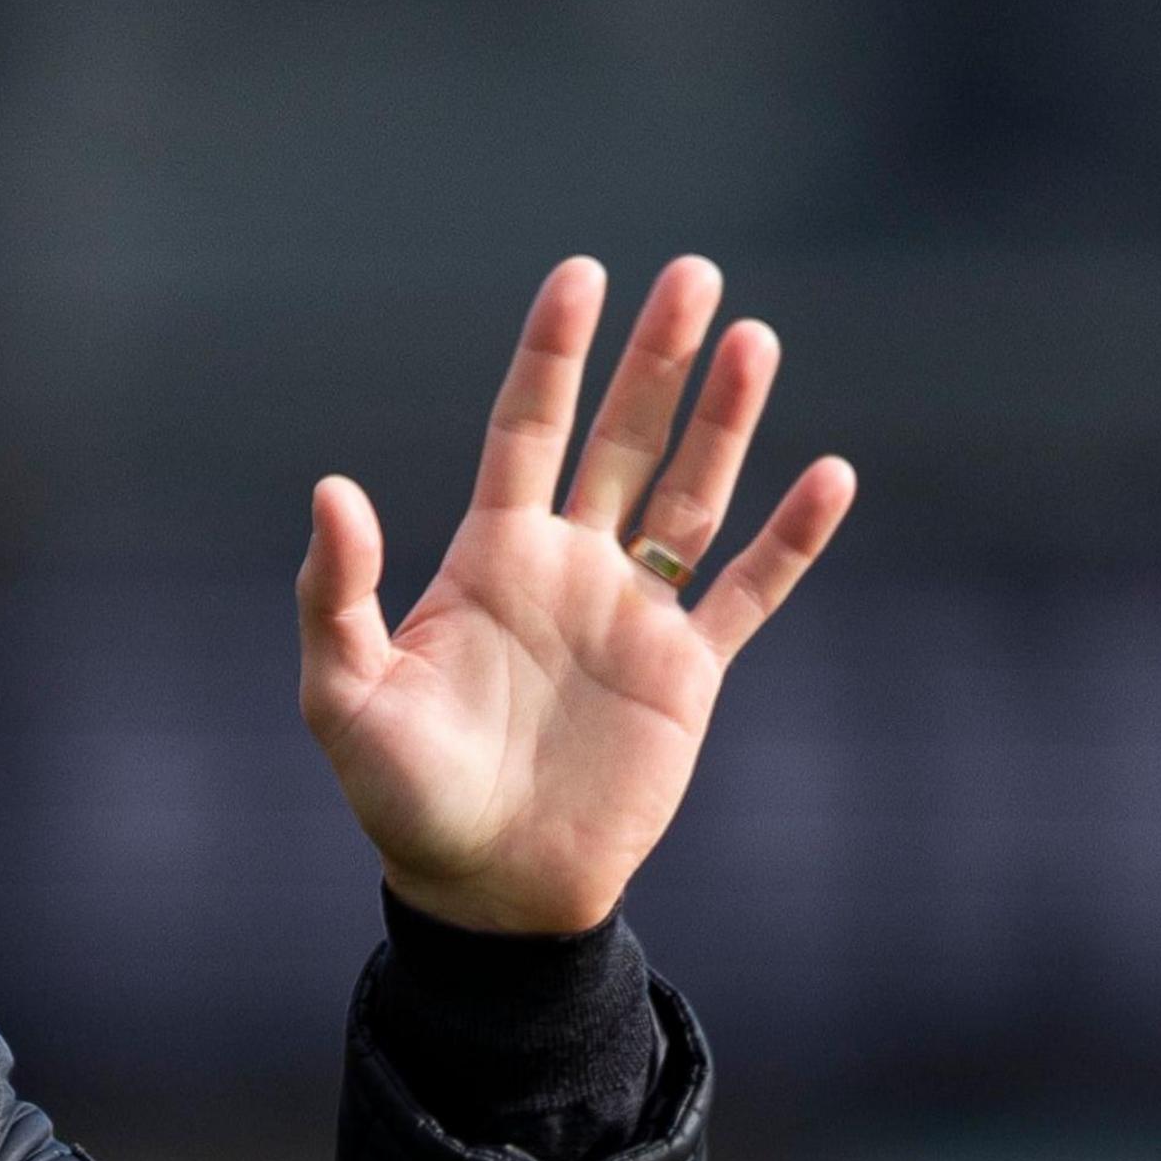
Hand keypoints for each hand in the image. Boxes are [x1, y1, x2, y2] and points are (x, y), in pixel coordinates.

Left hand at [300, 257, 855, 933]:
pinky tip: (829, 474)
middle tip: (694, 273)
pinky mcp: (686, 675)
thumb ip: (337, 592)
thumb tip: (331, 488)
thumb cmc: (400, 795)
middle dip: (655, 360)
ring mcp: (631, 616)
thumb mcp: (343, 694)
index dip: (552, 355)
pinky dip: (790, 540)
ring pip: (690, 495)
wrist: (484, 887)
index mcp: (487, 558)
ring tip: (756, 339)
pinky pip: (748, 592)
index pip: (525, 429)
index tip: (581, 275)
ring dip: (726, 422)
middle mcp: (567, 568)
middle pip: (619, 439)